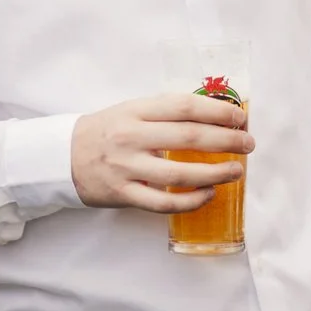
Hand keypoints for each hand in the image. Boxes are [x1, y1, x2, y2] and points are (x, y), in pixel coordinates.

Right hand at [71, 92, 251, 212]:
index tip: (240, 117)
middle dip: (226, 140)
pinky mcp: (123, 194)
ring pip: (179, 175)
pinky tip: (209, 194)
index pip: (184, 107)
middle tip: (248, 144)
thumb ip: (165, 113)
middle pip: (188, 138)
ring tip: (237, 171)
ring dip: (215, 173)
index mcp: (135, 110)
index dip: (218, 111)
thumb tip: (214, 115)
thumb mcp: (130, 110)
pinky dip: (191, 201)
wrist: (62, 157)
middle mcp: (131, 137)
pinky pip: (163, 203)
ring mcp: (126, 167)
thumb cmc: (105, 131)